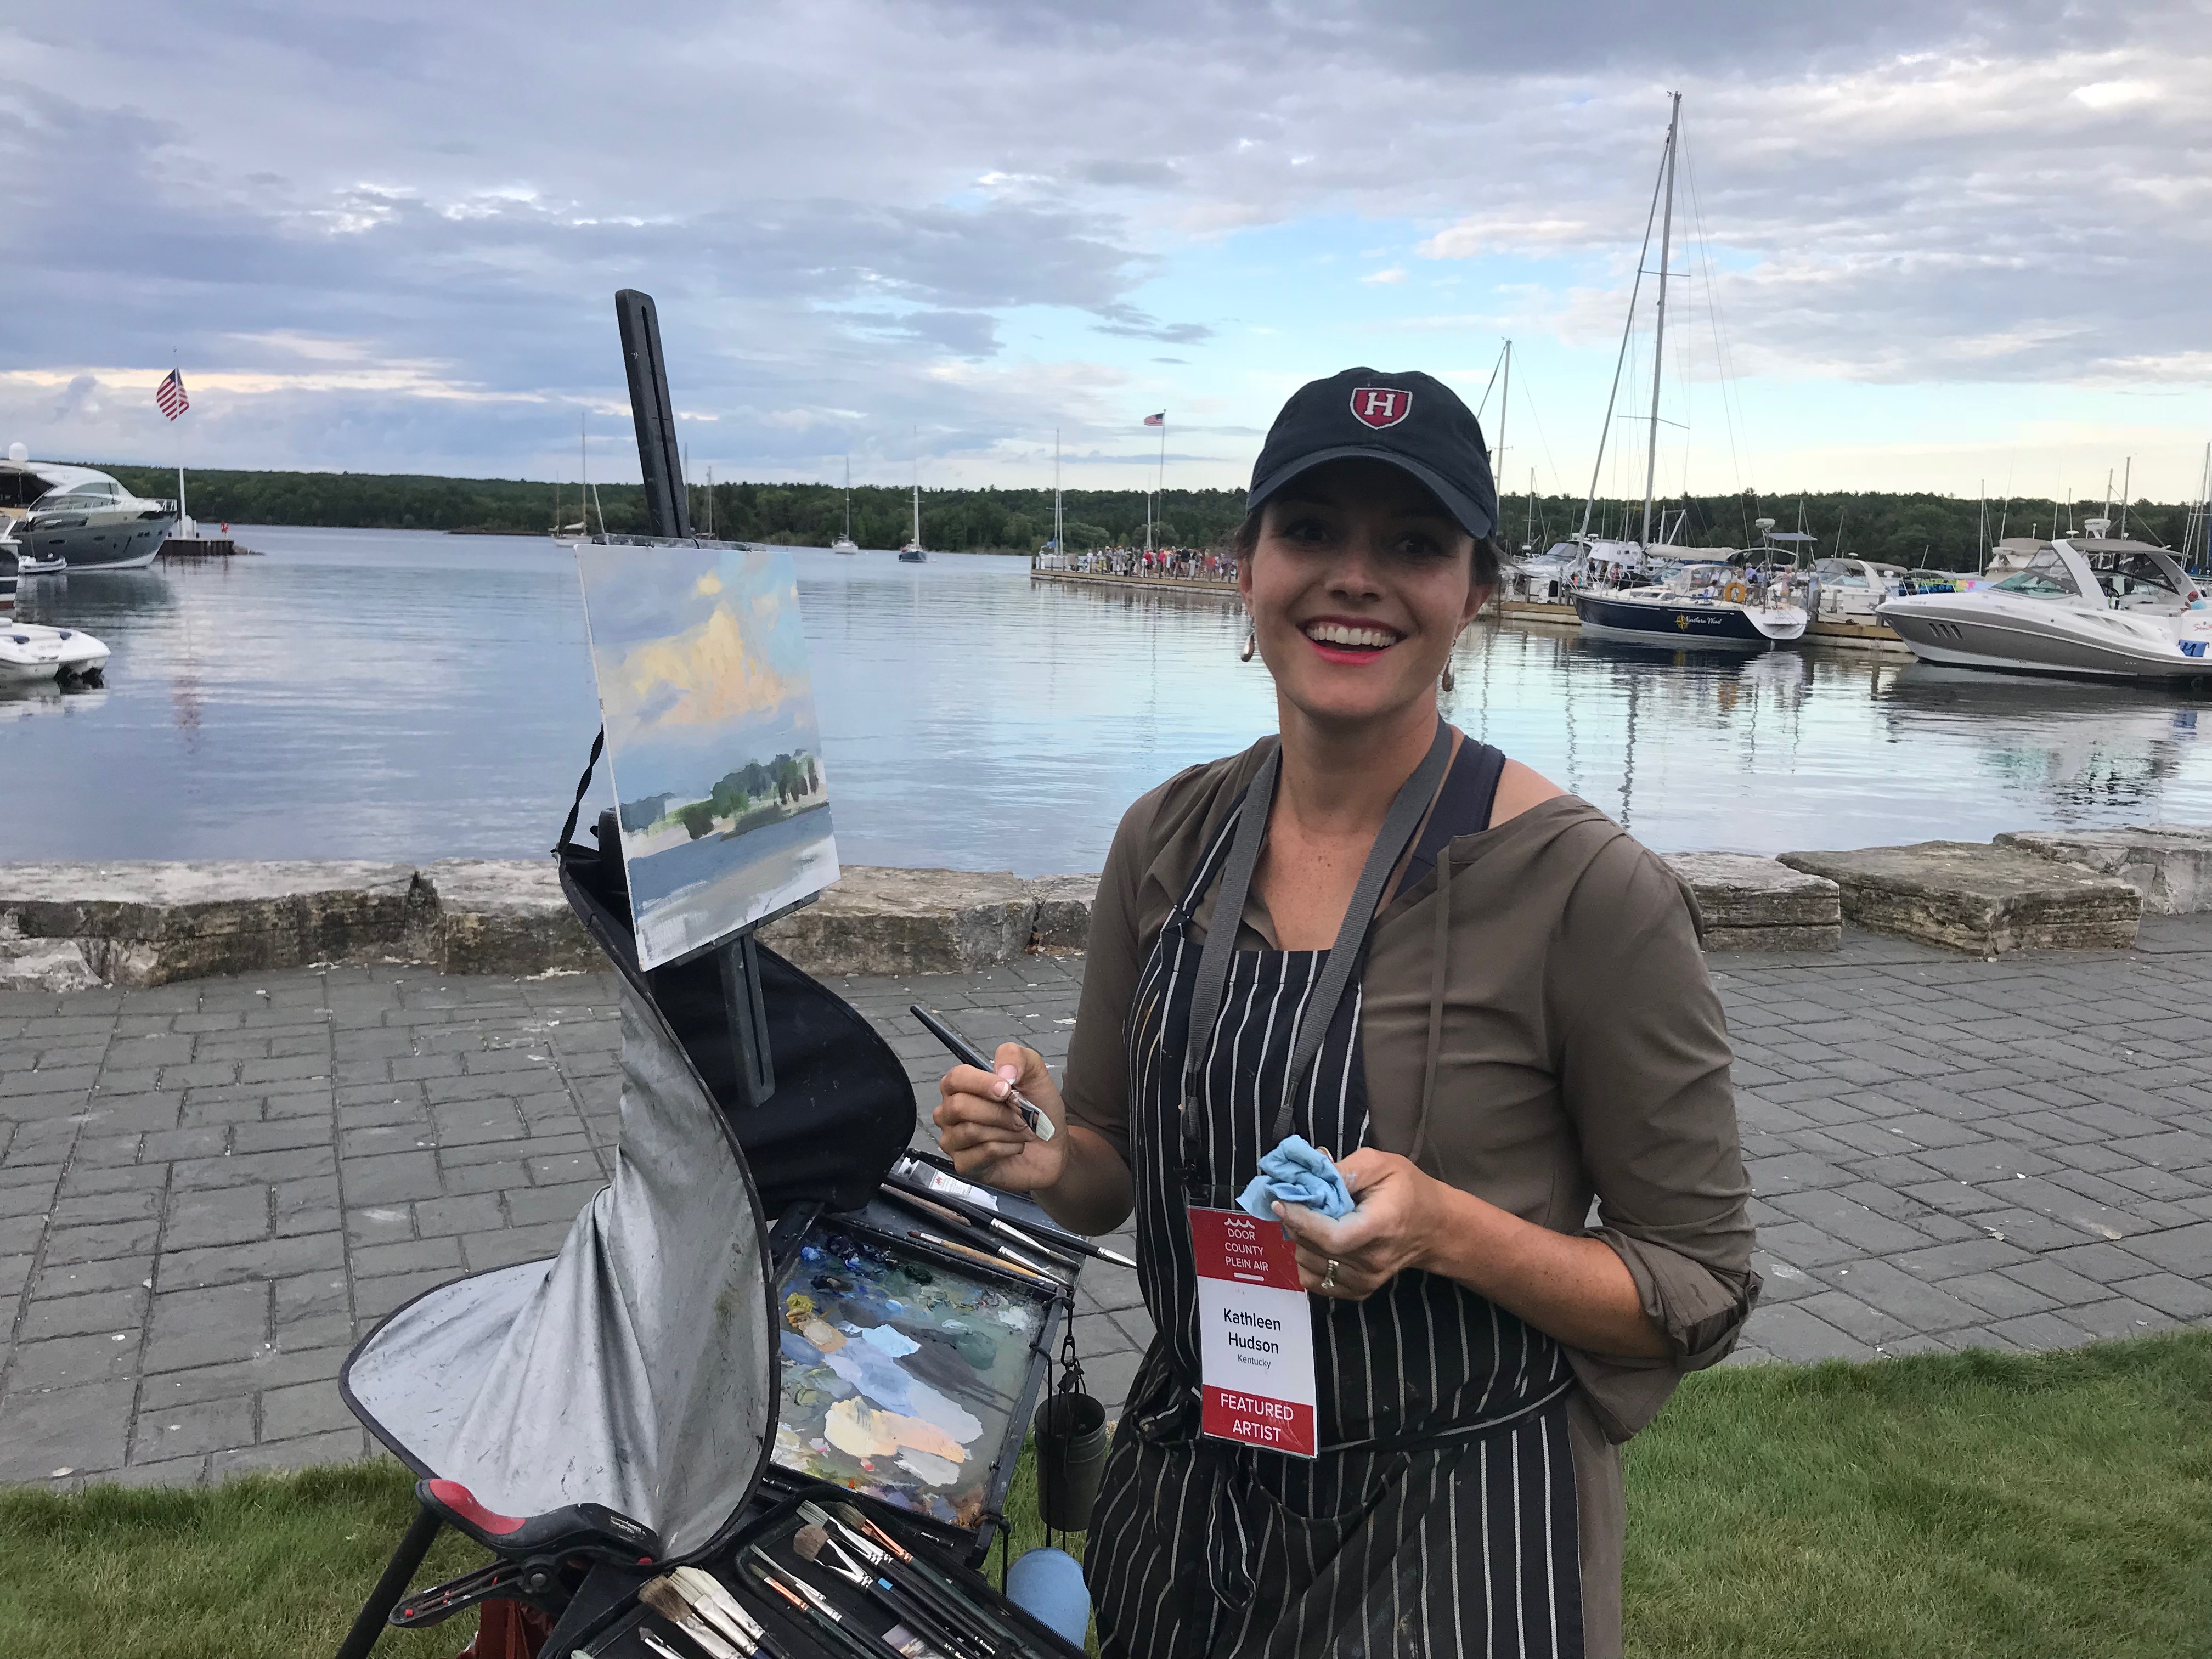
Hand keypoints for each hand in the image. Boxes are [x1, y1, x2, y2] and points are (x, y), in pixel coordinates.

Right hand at [931, 1043, 1069, 1192]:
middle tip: (1020, 1115)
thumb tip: (1003, 1071)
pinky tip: (1015, 1146)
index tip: (1006, 1089)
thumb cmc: (1037, 1108)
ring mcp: (953, 1140)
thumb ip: (1016, 1057)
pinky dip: (1008, 1147)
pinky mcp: (964, 1165)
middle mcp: (949, 1112)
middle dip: (999, 1111)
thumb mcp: (1034, 1073)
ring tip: (1020, 1130)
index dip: (981, 1083)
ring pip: (972, 1131)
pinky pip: (983, 1152)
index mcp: (960, 1086)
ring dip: (1008, 1130)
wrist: (1052, 1145)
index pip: (956, 1079)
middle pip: (960, 1107)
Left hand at [1271, 1148, 1443, 1300]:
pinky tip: (1318, 1241)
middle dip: (1295, 1222)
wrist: (1434, 1228)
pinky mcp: (1359, 1291)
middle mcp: (1372, 1260)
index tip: (1281, 1201)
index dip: (1301, 1220)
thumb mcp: (1380, 1163)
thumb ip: (1343, 1170)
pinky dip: (1308, 1260)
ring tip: (1312, 1219)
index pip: (1332, 1236)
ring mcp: (1366, 1280)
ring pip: (1309, 1265)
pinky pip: (1315, 1281)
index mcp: (1380, 1226)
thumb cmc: (1408, 1190)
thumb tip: (1307, 1176)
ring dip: (1300, 1240)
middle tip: (1295, 1201)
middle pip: (1315, 1249)